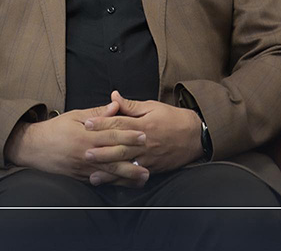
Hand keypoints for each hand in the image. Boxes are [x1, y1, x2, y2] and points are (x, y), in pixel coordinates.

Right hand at [4, 101, 149, 187]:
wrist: (34, 148)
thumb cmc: (55, 129)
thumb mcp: (75, 115)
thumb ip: (97, 113)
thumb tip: (115, 106)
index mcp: (85, 135)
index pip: (111, 134)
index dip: (128, 135)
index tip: (144, 134)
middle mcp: (86, 153)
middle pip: (114, 155)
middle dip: (133, 156)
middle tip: (150, 157)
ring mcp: (83, 168)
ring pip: (109, 172)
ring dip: (128, 175)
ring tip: (144, 176)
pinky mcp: (81, 177)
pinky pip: (101, 181)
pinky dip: (115, 183)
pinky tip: (126, 184)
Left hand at [84, 90, 202, 178]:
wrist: (196, 136)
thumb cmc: (173, 119)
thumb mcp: (152, 107)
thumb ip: (131, 105)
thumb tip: (113, 96)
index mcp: (143, 125)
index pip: (119, 124)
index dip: (102, 124)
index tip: (87, 124)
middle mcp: (145, 143)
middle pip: (120, 147)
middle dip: (102, 151)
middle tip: (85, 152)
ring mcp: (149, 157)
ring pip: (126, 165)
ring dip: (109, 170)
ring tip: (93, 174)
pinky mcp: (153, 168)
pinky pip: (136, 175)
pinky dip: (123, 180)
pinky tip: (112, 183)